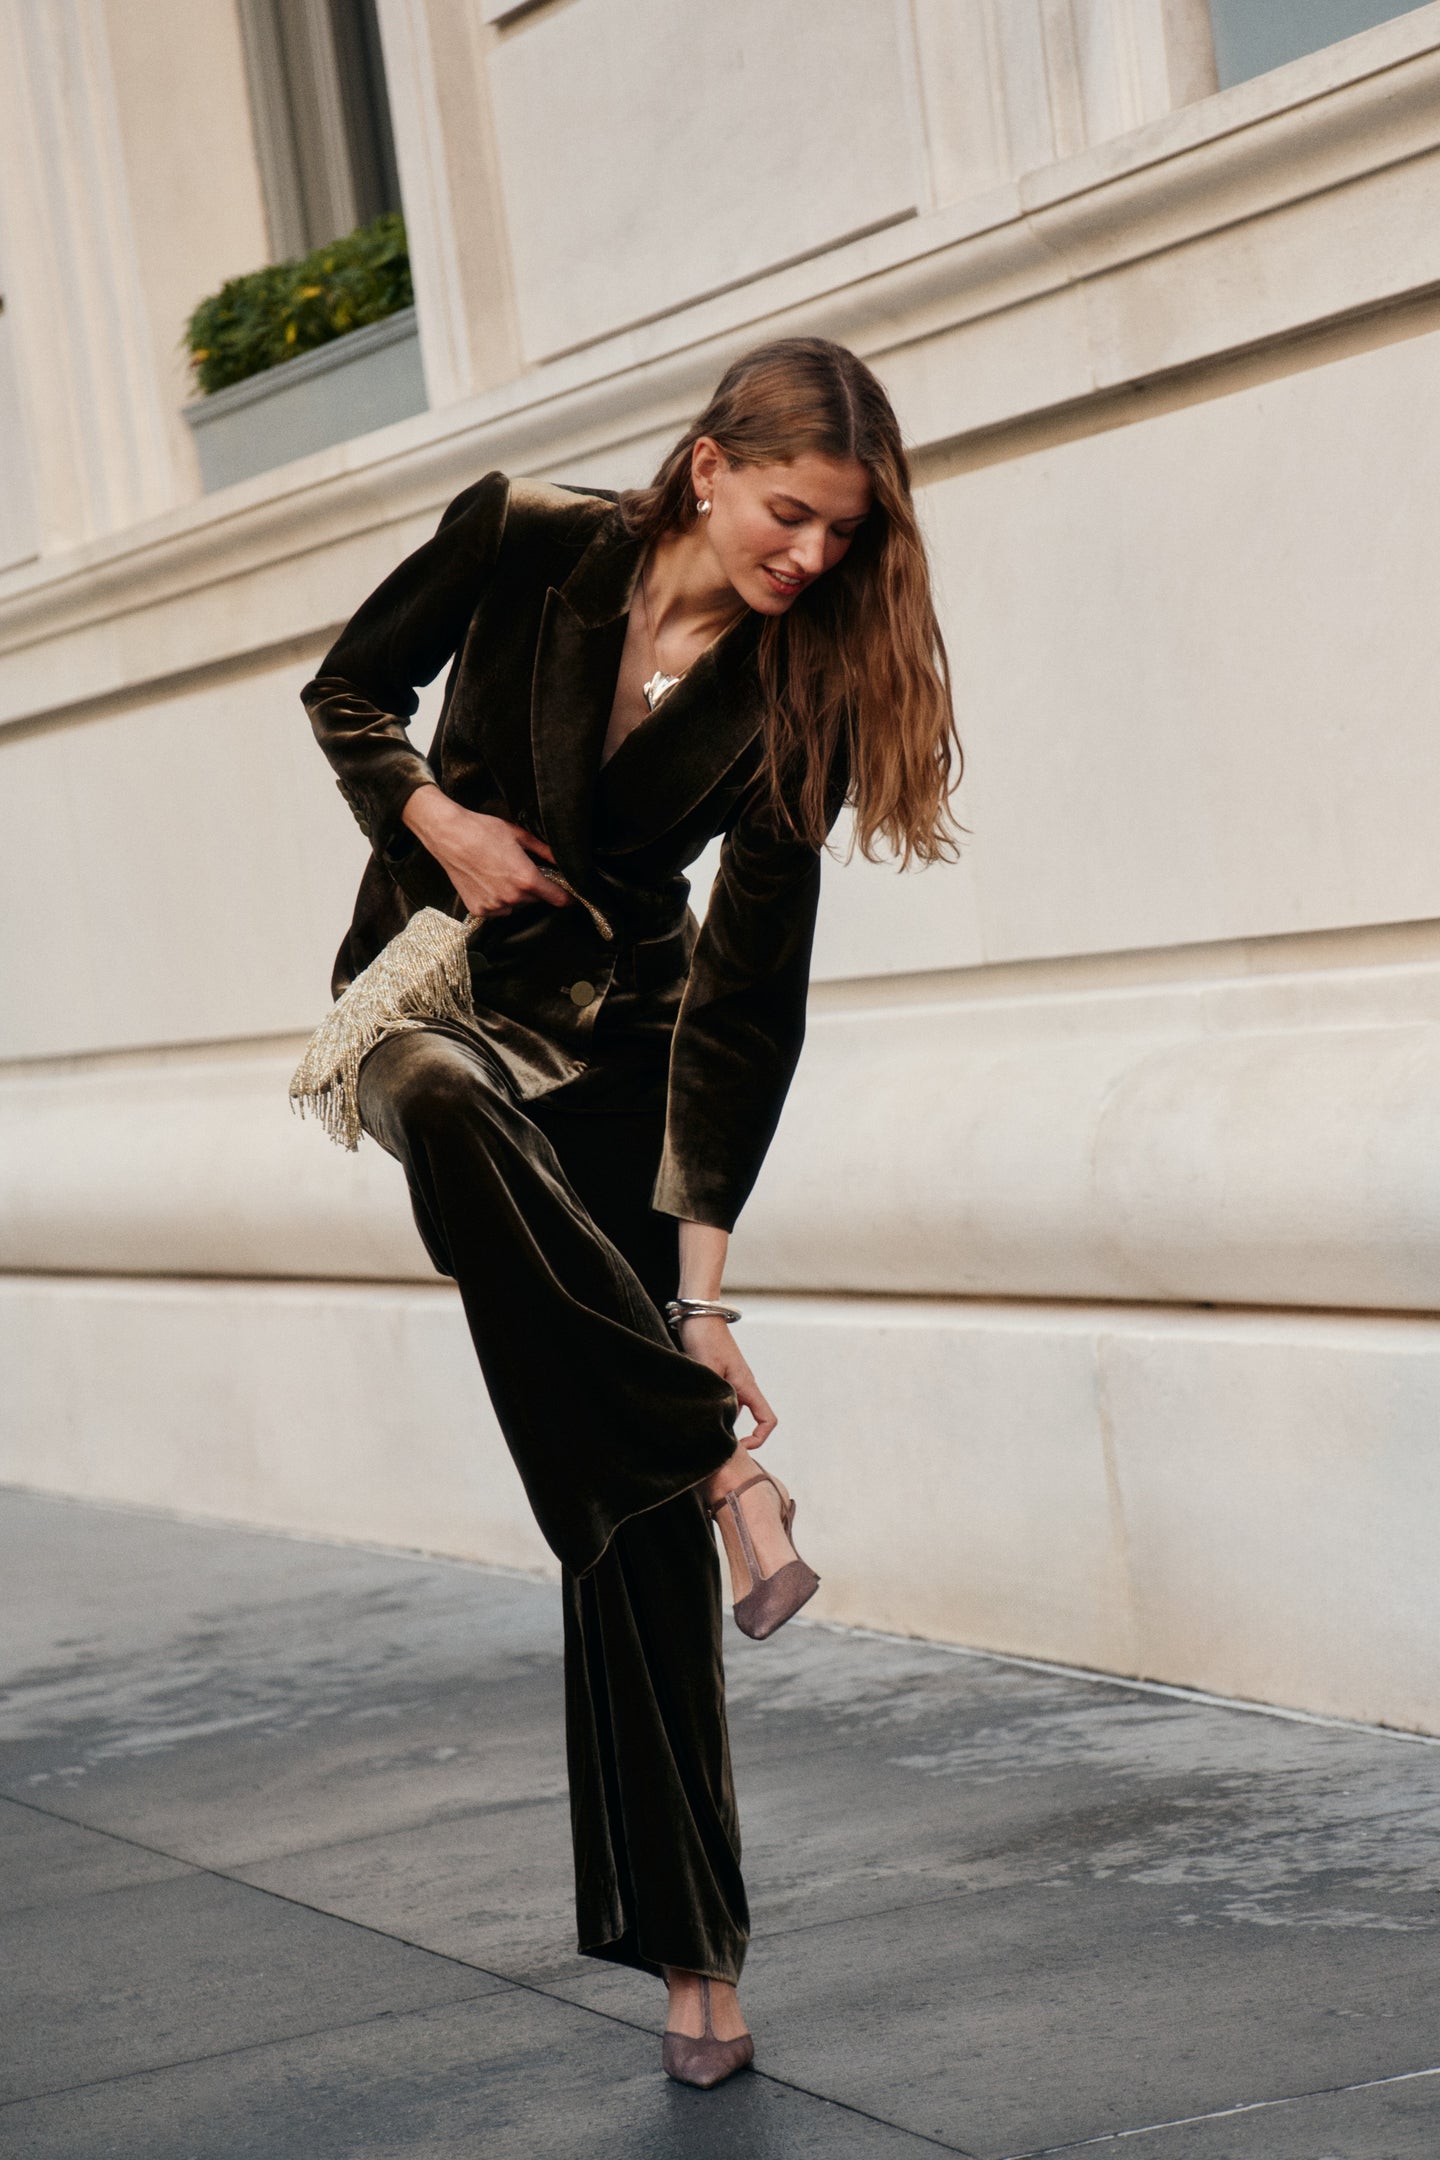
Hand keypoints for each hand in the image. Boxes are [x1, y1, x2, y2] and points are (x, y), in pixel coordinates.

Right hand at [401, 785, 570, 918]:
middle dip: (533, 887)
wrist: (449, 835)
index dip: (566, 896)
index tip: (570, 896)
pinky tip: (486, 881)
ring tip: (498, 872)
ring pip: (515, 905)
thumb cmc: (482, 831)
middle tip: (518, 868)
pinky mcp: (479, 910)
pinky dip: (495, 899)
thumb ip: (544, 851)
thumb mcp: (519, 836)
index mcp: (526, 879)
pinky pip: (497, 909)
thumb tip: (562, 859)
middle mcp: (512, 898)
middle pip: (535, 899)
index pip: (558, 898)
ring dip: (513, 894)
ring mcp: (494, 906)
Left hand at [675, 1317, 776, 1446]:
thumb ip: (714, 1394)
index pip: (767, 1419)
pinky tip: (691, 1405)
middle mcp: (742, 1385)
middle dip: (731, 1433)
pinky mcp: (718, 1375)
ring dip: (717, 1418)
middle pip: (746, 1418)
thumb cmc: (705, 1337)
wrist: (699, 1313)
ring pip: (730, 1408)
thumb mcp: (708, 1368)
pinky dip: (709, 1406)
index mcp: (746, 1385)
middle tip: (707, 1440)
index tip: (740, 1446)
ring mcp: (731, 1380)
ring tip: (695, 1422)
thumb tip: (715, 1420)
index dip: (759, 1438)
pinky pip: (720, 1398)